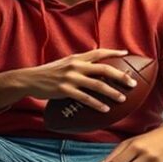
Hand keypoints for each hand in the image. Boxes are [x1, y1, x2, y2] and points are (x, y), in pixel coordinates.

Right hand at [21, 48, 137, 112]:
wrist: (30, 79)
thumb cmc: (49, 73)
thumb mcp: (64, 64)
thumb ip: (78, 64)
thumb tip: (93, 66)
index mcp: (77, 58)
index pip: (99, 52)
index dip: (113, 52)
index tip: (126, 54)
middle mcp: (76, 66)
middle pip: (104, 69)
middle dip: (120, 76)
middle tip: (132, 82)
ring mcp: (71, 78)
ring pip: (98, 85)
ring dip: (112, 92)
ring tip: (122, 98)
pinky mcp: (65, 90)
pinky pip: (85, 98)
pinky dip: (97, 104)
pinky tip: (105, 109)